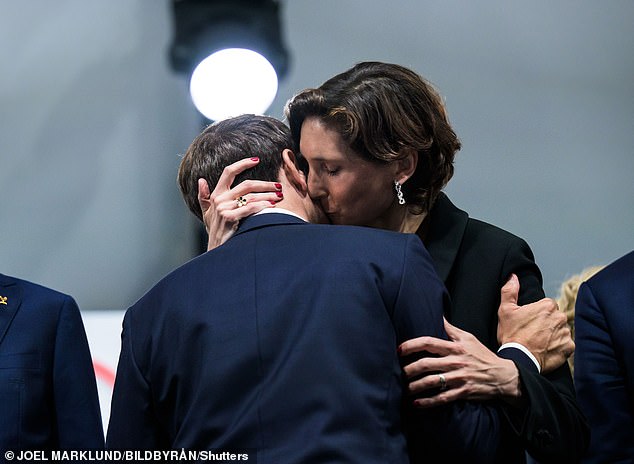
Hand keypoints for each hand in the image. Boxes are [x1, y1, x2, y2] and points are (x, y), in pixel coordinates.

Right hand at [197, 157, 282, 250]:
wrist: (216, 250)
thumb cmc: (215, 230)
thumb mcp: (207, 213)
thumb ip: (204, 197)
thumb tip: (201, 180)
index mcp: (216, 195)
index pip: (229, 172)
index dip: (242, 164)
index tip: (256, 160)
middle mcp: (219, 199)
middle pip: (246, 184)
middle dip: (265, 184)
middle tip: (278, 185)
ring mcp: (224, 208)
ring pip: (251, 196)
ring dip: (268, 195)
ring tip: (279, 196)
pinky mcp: (230, 218)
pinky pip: (250, 208)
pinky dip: (262, 206)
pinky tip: (272, 206)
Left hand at [400, 319, 519, 407]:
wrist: (503, 376)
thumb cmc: (482, 355)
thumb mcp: (468, 338)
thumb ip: (450, 329)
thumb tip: (438, 315)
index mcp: (455, 347)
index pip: (429, 342)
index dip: (412, 345)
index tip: (399, 350)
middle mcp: (455, 362)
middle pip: (426, 363)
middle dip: (409, 369)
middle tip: (399, 372)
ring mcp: (459, 378)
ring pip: (432, 382)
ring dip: (415, 386)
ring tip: (404, 389)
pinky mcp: (463, 392)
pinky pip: (442, 398)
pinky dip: (428, 402)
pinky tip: (416, 403)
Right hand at [497, 274, 573, 373]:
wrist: (519, 359)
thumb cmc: (512, 335)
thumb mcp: (505, 310)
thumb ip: (509, 291)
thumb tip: (513, 277)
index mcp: (547, 306)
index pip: (547, 305)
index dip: (537, 313)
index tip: (530, 321)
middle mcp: (560, 317)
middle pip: (555, 317)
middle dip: (547, 323)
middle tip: (533, 332)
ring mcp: (566, 333)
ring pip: (561, 330)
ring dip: (553, 335)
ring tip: (539, 342)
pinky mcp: (569, 347)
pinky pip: (566, 344)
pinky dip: (558, 347)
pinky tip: (546, 349)